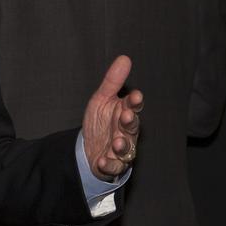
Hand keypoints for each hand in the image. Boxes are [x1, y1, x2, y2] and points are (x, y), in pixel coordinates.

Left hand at [81, 55, 142, 180]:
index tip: (135, 96)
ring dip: (122, 145)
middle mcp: (126, 131)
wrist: (90, 148)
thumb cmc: (101, 122)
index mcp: (124, 112)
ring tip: (116, 142)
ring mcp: (121, 150)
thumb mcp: (102, 99)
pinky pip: (113, 166)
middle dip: (130, 122)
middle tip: (126, 117)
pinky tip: (102, 160)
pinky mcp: (112, 165)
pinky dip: (108, 164)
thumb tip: (124, 58)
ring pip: (126, 148)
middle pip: (132, 127)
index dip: (134, 102)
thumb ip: (113, 81)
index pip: (133, 106)